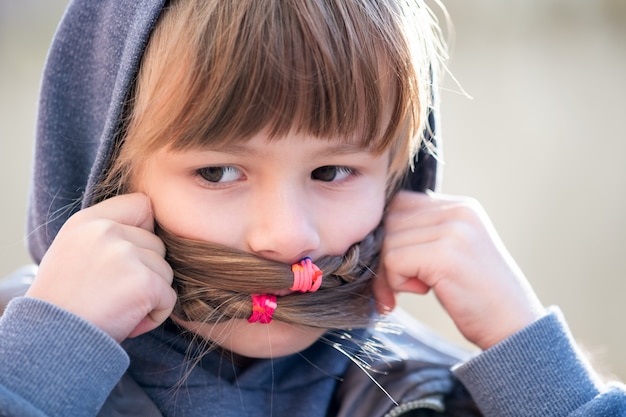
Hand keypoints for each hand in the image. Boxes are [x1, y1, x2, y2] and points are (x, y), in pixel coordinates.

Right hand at [26, 193, 175, 342]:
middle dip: (146, 272)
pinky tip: (128, 321)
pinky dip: (156, 314)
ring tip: (118, 308)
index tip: (128, 257)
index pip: (141, 205)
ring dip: (151, 294)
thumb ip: (107, 236)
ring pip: (166, 271)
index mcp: (88, 221)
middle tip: (114, 294)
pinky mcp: (144, 281)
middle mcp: (106, 231)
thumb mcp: (74, 253)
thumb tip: (152, 229)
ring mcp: (126, 254)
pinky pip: (169, 297)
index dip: (144, 231)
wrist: (50, 342)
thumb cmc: (64, 304)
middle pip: (157, 244)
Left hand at [374, 191, 544, 349]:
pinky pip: (394, 260)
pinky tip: (422, 292)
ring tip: (415, 290)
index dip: (390, 236)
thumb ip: (425, 234)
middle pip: (390, 221)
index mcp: (461, 206)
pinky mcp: (444, 255)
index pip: (401, 204)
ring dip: (390, 273)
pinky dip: (396, 282)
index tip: (397, 267)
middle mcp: (458, 211)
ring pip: (388, 242)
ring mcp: (453, 231)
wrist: (515, 328)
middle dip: (385, 257)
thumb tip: (374, 235)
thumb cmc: (478, 296)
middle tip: (396, 287)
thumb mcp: (453, 252)